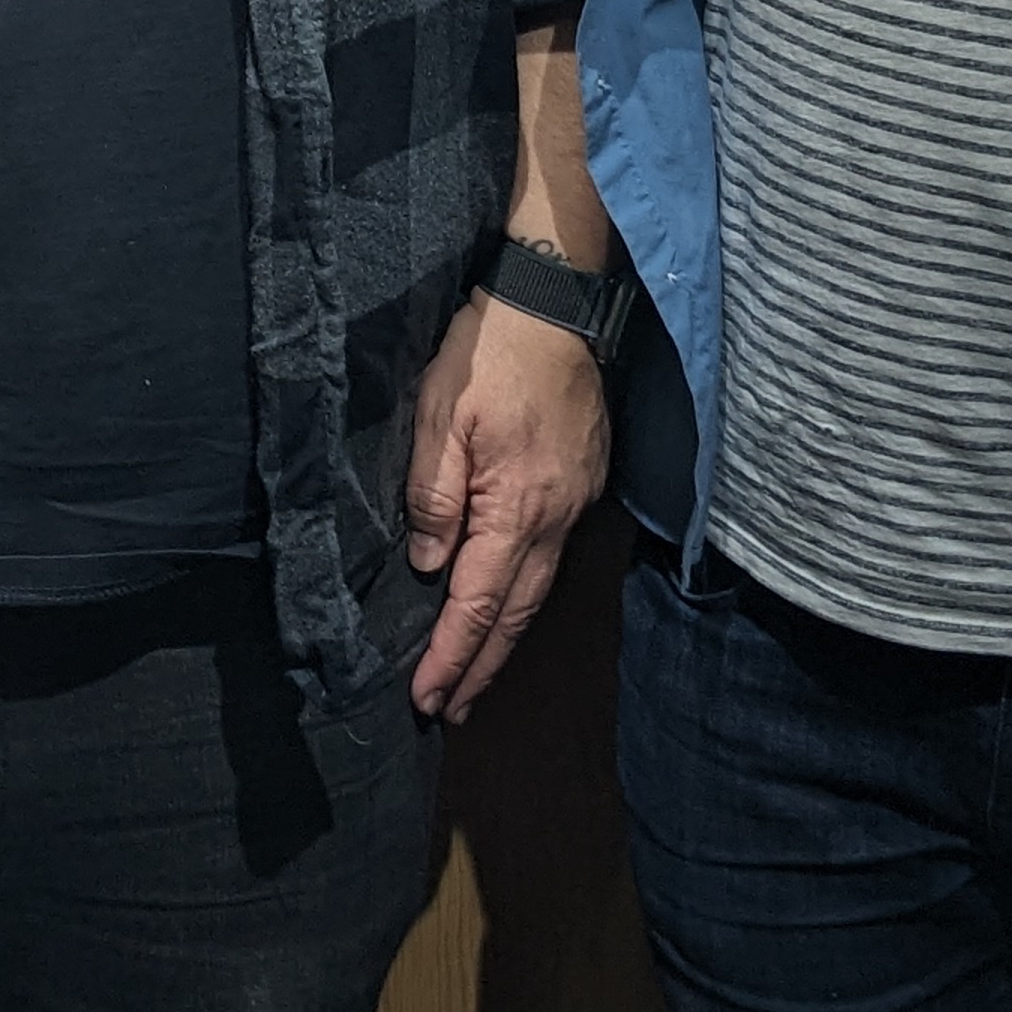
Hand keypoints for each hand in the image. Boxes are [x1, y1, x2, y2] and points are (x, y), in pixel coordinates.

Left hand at [404, 288, 609, 722]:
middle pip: (516, 612)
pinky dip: (524, 592)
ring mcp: (576, 500)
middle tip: (451, 709)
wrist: (556, 301)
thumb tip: (432, 567)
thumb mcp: (442, 416)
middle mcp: (556, 518)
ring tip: (476, 673)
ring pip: (537, 588)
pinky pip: (551, 556)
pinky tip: (506, 599)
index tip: (427, 699)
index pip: (479, 604)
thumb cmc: (490, 353)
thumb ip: (435, 496)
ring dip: (504, 636)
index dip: (452, 656)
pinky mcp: (584, 480)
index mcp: (517, 508)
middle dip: (482, 666)